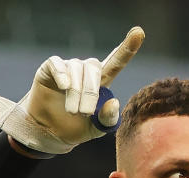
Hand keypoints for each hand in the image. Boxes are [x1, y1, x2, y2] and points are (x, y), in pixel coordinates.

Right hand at [0, 26, 144, 154]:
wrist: (50, 133)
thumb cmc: (76, 128)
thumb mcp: (96, 129)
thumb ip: (107, 119)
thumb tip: (114, 102)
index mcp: (101, 83)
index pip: (116, 62)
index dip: (127, 49)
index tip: (139, 33)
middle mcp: (86, 72)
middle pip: (94, 68)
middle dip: (90, 92)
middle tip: (84, 113)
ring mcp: (68, 68)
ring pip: (76, 69)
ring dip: (76, 91)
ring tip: (72, 110)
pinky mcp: (50, 68)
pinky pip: (58, 64)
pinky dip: (62, 74)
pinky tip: (64, 86)